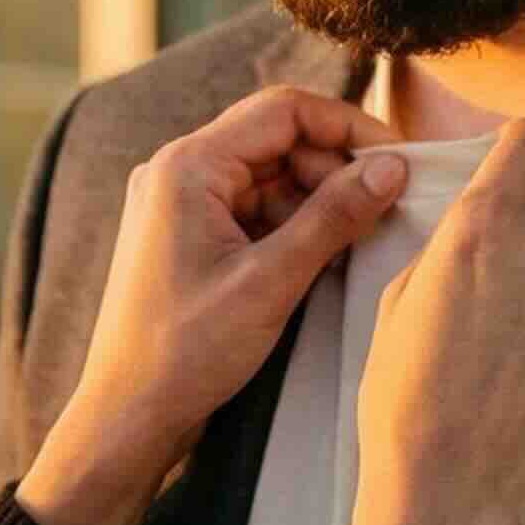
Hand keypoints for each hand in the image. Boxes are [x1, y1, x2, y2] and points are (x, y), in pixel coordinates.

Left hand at [18, 88, 406, 524]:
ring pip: (269, 175)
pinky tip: (321, 259)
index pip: (285, 110)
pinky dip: (291, 224)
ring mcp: (179, 202)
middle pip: (278, 139)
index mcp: (188, 166)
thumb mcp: (271, 282)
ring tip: (356, 241)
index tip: (396, 161)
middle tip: (383, 209)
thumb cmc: (186, 351)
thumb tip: (392, 167)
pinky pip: (252, 208)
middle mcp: (178, 171)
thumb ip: (334, 217)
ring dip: (317, 200)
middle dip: (335, 168)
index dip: (348, 127)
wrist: (128, 414)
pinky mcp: (187, 234)